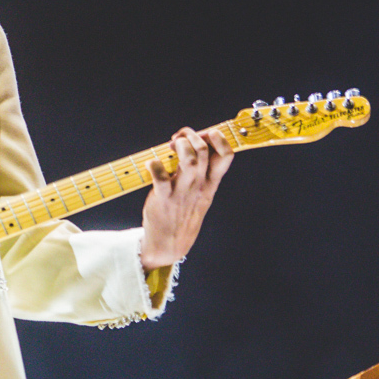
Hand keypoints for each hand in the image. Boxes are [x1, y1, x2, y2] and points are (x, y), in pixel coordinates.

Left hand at [140, 126, 233, 269]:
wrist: (169, 244)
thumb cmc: (183, 213)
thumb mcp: (201, 194)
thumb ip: (202, 172)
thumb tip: (196, 144)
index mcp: (210, 183)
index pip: (226, 155)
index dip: (218, 138)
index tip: (204, 134)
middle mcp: (198, 185)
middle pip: (203, 151)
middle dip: (191, 135)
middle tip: (178, 139)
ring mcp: (182, 192)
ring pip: (189, 160)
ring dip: (179, 146)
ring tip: (170, 148)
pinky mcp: (164, 198)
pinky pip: (161, 177)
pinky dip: (155, 165)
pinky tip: (151, 164)